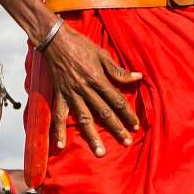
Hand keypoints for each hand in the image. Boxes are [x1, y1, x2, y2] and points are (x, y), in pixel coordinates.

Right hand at [40, 25, 142, 156]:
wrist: (55, 40)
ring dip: (92, 137)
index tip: (136, 126)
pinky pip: (58, 116)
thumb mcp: (102, 55)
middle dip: (116, 128)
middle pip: (104, 113)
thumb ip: (119, 70)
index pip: (117, 101)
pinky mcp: (60, 95)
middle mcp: (85, 90)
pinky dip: (58, 131)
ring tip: (99, 152)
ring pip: (84, 119)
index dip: (128, 114)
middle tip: (126, 142)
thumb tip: (138, 77)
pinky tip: (60, 145)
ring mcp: (71, 95)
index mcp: (98, 79)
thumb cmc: (81, 45)